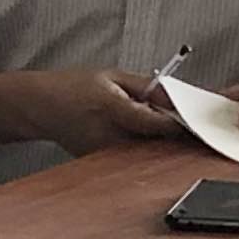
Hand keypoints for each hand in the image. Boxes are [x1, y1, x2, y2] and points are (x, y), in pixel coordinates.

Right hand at [26, 68, 193, 156]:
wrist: (41, 106)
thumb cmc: (74, 87)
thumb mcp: (112, 75)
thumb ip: (147, 87)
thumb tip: (176, 97)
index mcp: (111, 108)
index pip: (155, 123)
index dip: (180, 123)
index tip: (197, 120)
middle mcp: (108, 135)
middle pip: (156, 142)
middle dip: (176, 135)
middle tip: (193, 127)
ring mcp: (105, 153)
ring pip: (147, 152)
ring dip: (162, 143)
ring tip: (170, 131)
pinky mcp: (103, 162)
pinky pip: (133, 157)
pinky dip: (145, 148)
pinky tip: (146, 138)